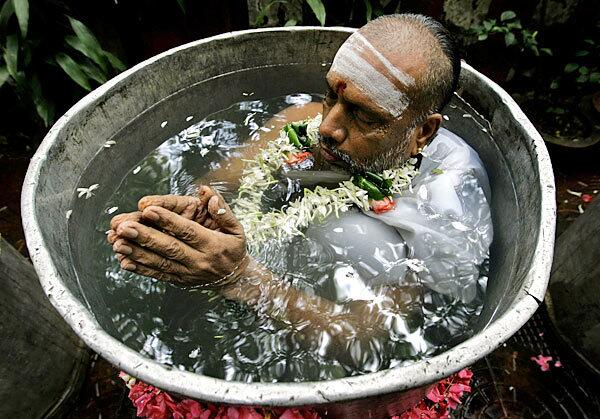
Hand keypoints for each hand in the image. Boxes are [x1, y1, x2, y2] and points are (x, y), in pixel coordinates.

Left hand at [107, 186, 248, 287]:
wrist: (234, 279)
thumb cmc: (233, 248)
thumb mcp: (237, 228)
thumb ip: (223, 210)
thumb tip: (207, 192)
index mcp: (212, 245)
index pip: (188, 231)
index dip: (168, 221)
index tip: (150, 210)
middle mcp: (198, 261)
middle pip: (169, 248)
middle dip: (145, 236)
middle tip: (125, 226)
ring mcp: (187, 273)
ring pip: (159, 263)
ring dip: (136, 253)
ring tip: (118, 242)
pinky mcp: (178, 281)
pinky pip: (157, 275)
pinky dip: (140, 269)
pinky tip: (124, 261)